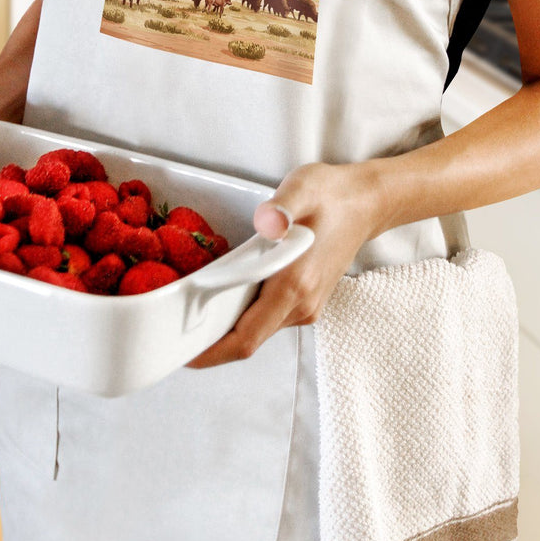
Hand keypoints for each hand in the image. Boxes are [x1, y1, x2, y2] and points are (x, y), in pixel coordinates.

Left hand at [186, 160, 381, 368]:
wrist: (368, 203)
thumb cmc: (332, 195)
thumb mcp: (303, 188)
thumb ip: (282, 206)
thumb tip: (267, 222)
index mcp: (295, 285)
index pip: (247, 337)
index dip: (211, 352)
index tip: (181, 352)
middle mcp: (301, 305)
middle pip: (247, 340)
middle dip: (210, 341)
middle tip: (172, 329)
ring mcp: (306, 307)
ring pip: (257, 331)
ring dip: (226, 329)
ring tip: (190, 312)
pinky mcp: (306, 302)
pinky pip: (267, 319)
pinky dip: (242, 316)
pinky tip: (224, 297)